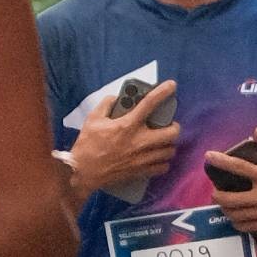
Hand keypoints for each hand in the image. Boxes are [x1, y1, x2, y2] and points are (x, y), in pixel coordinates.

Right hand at [67, 80, 180, 202]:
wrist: (83, 172)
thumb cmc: (87, 145)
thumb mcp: (93, 119)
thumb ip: (106, 104)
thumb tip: (117, 98)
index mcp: (128, 125)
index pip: (150, 103)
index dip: (163, 92)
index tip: (172, 85)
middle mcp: (139, 141)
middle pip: (172, 132)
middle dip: (173, 126)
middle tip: (167, 125)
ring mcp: (142, 158)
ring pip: (170, 150)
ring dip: (169, 144)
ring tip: (162, 141)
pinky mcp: (141, 171)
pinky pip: (163, 167)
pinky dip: (163, 162)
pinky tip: (157, 157)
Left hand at [203, 126, 256, 248]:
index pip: (240, 168)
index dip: (222, 161)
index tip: (209, 156)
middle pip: (231, 199)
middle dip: (217, 195)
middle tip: (216, 190)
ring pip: (236, 215)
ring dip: (225, 209)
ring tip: (224, 203)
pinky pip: (246, 227)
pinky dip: (236, 222)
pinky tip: (236, 216)